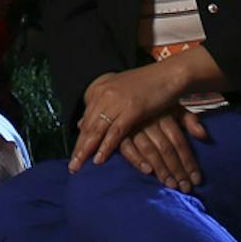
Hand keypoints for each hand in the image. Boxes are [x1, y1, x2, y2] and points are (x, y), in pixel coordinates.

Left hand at [70, 64, 189, 167]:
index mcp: (101, 89)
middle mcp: (105, 94)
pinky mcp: (131, 109)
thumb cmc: (147, 84)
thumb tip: (81, 123)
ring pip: (97, 129)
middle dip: (79, 148)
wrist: (169, 74)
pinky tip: (99, 159)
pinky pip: (115, 132)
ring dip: (86, 150)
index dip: (79, 139)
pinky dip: (106, 147)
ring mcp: (117, 101)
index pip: (86, 119)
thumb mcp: (120, 92)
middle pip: (88, 126)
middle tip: (72, 167)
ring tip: (78, 167)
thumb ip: (102, 107)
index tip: (73, 156)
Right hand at [118, 110, 208, 192]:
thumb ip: (188, 120)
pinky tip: (147, 171)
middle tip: (184, 188)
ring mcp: (134, 127)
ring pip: (150, 150)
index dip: (189, 161)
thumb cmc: (152, 103)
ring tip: (170, 184)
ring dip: (161, 169)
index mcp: (165, 115)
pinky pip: (127, 147)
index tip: (196, 180)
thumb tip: (204, 136)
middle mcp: (150, 121)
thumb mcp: (172, 106)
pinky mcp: (119, 132)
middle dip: (177, 170)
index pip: (179, 142)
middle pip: (166, 149)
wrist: (123, 92)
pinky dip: (137, 159)